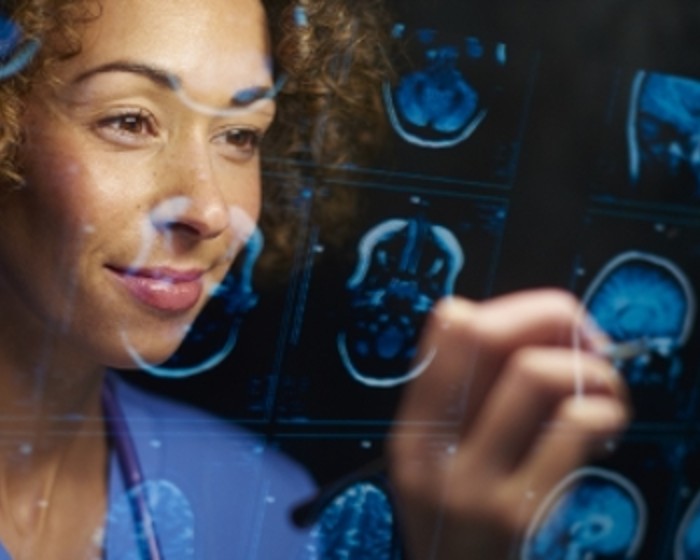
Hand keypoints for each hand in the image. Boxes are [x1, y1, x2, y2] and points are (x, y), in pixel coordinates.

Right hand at [388, 289, 628, 559]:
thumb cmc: (460, 526)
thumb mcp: (441, 461)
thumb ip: (471, 402)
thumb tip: (543, 335)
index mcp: (414, 425)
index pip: (449, 325)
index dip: (512, 309)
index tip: (545, 331)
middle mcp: (432, 446)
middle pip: (486, 334)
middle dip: (552, 316)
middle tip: (587, 342)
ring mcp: (473, 479)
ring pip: (535, 374)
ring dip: (590, 370)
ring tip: (603, 392)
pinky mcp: (518, 509)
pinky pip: (573, 425)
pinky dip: (605, 411)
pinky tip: (604, 428)